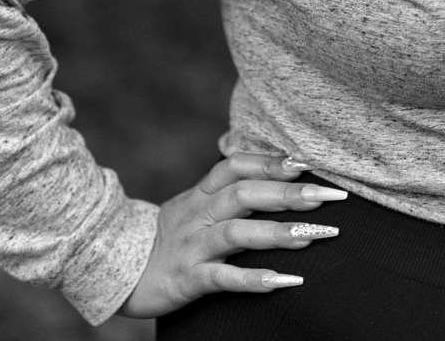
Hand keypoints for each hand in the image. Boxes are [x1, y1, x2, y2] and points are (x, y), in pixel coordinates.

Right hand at [118, 152, 345, 317]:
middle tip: (330, 196)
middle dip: (289, 193)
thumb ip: (229, 191)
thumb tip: (280, 174)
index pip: (236, 167)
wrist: (114, 269)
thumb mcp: (194, 206)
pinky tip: (282, 281)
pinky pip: (222, 278)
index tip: (306, 163)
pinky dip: (253, 279)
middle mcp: (198, 215)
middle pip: (244, 194)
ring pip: (237, 233)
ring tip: (318, 234)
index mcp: (201, 194)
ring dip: (279, 233)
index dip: (270, 162)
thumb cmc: (169, 237)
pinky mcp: (187, 279)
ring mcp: (192, 247)